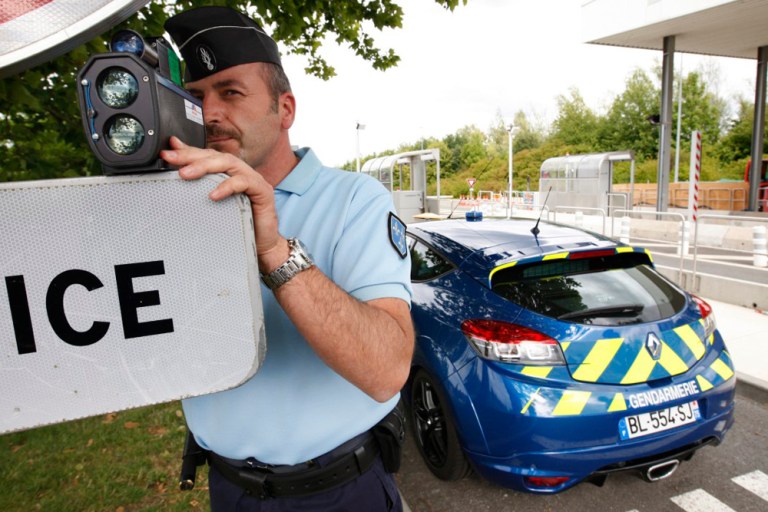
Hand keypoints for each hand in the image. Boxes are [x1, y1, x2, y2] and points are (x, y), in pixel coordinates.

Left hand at [160, 136, 288, 271]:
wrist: (262, 246)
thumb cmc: (238, 226)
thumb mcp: (212, 207)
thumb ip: (198, 190)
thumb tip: (177, 178)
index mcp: (228, 173)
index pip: (207, 156)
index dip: (187, 152)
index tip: (166, 153)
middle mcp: (241, 172)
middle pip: (215, 155)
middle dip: (191, 155)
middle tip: (170, 158)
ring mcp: (253, 179)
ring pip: (228, 163)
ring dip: (205, 166)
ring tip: (185, 174)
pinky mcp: (263, 191)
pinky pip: (244, 182)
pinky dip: (227, 186)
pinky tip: (213, 195)